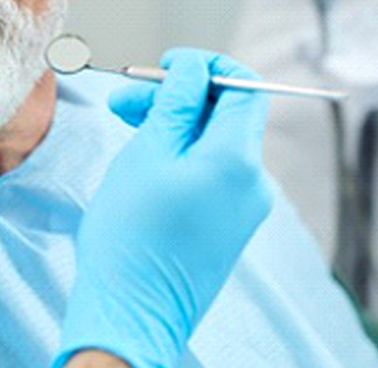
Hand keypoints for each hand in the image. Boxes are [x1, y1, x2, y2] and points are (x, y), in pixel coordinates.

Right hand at [54, 49, 271, 367]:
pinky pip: (213, 173)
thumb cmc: (131, 236)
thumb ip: (175, 104)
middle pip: (225, 115)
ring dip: (174, 125)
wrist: (132, 313)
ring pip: (215, 143)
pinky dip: (182, 155)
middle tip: (124, 98)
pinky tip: (144, 157)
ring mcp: (244, 207)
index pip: (244, 86)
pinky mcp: (228, 226)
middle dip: (178, 97)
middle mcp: (253, 182)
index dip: (206, 66)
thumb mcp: (146, 154)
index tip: (167, 65)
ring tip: (124, 124)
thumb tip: (193, 69)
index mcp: (237, 159)